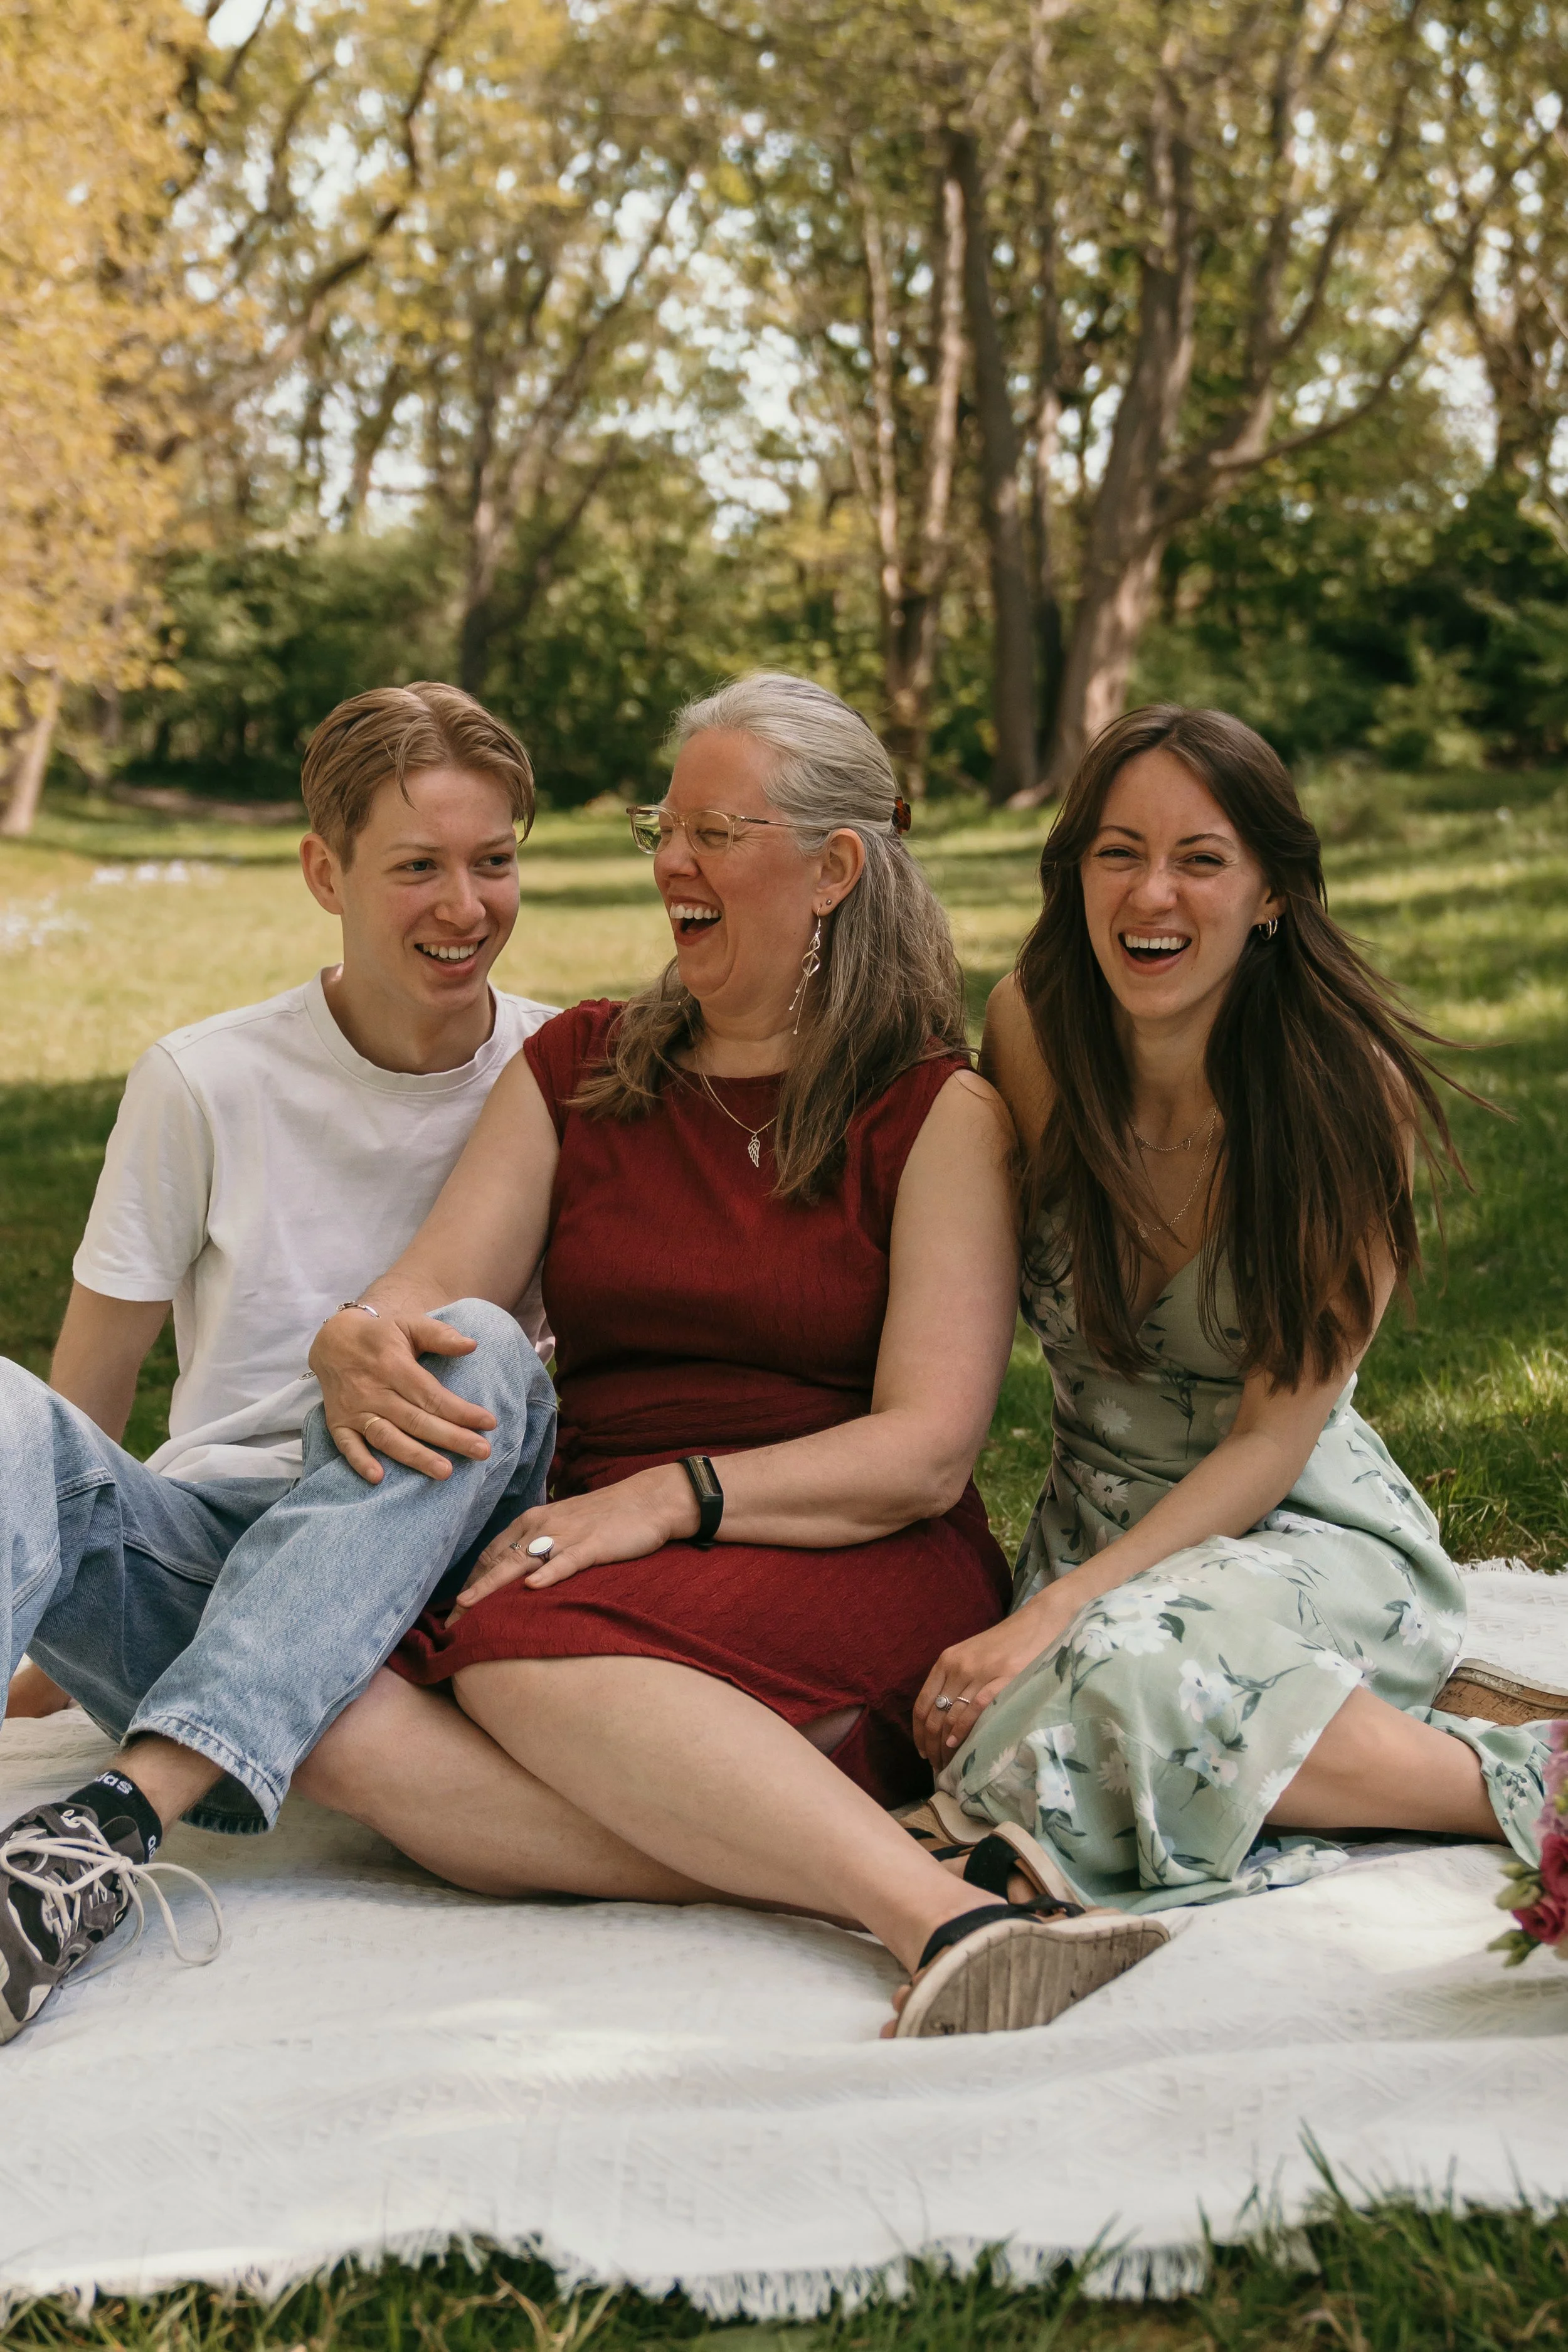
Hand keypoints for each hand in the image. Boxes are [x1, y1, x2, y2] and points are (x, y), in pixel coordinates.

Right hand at [308, 1308, 496, 1483]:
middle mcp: (374, 1390)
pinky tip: (378, 1478)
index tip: (489, 1423)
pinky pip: (347, 1446)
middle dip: (451, 1438)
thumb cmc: (381, 1335)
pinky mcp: (338, 1423)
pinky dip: (360, 1462)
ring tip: (445, 1471)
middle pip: (416, 1420)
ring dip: (415, 1456)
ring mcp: (354, 1409)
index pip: (431, 1394)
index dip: (460, 1411)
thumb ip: (440, 1335)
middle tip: (482, 1452)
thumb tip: (472, 1344)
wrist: (332, 1341)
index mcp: (393, 1365)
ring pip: (387, 1437)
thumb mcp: (409, 1324)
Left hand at [447, 1465, 700, 1620]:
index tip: (454, 1608)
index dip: (471, 1580)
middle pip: (497, 1561)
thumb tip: (519, 1574)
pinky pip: (565, 1561)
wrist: (649, 1499)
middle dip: (472, 1591)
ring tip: (468, 1608)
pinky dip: (548, 1574)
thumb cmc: (607, 1516)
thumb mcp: (565, 1526)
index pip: (491, 1553)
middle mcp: (542, 1526)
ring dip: (492, 1586)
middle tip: (450, 1621)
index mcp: (533, 1520)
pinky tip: (531, 1588)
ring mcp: (566, 1535)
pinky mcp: (592, 1545)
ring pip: (520, 1562)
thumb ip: (540, 1544)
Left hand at [912, 1572, 1096, 1767]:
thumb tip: (944, 1718)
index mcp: (947, 1661)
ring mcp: (980, 1672)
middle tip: (937, 1767)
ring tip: (949, 1765)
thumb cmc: (1007, 1643)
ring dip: (945, 1746)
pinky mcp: (1003, 1678)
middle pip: (934, 1715)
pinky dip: (963, 1730)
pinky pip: (974, 1709)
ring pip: (951, 1717)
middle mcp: (958, 1666)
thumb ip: (957, 1681)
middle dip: (931, 1746)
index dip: (919, 1733)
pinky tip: (959, 1745)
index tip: (922, 1752)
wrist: (1040, 1621)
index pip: (922, 1704)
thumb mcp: (973, 1657)